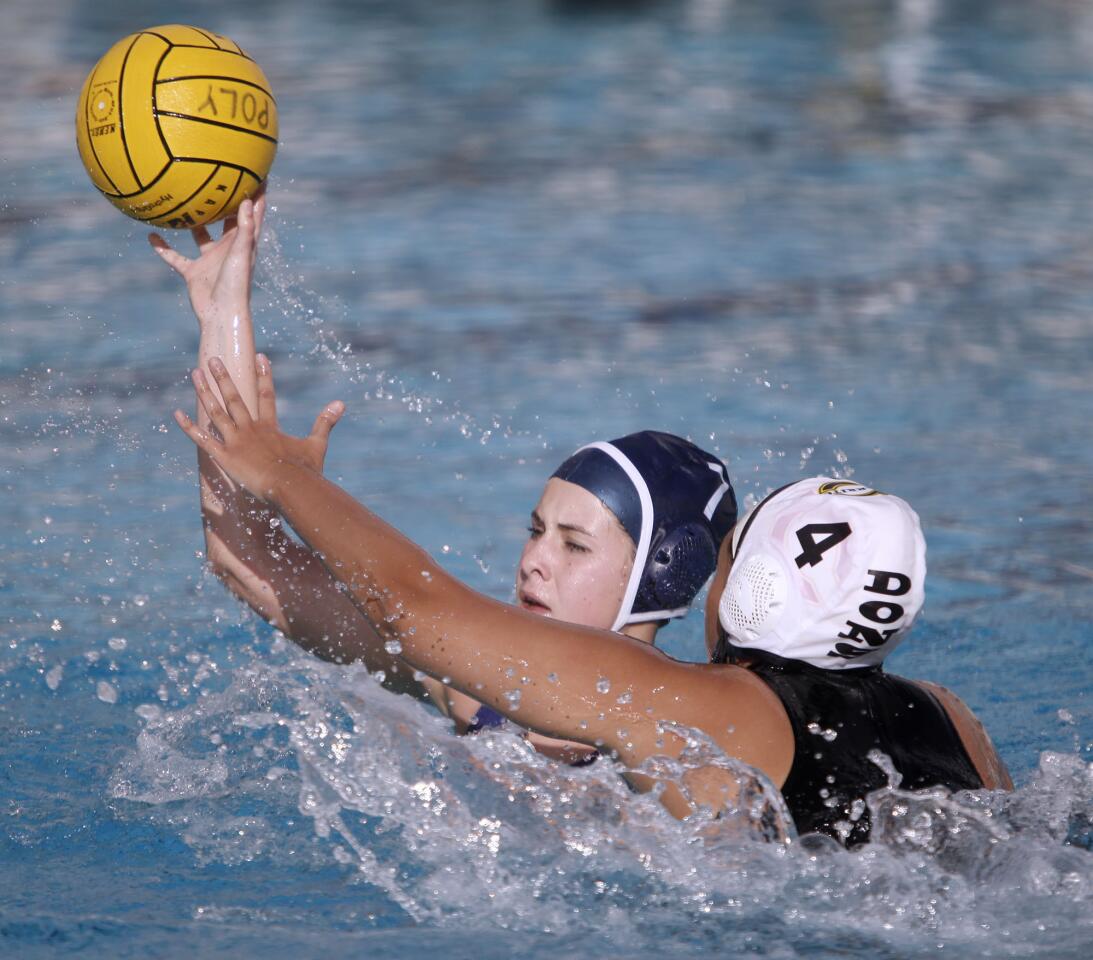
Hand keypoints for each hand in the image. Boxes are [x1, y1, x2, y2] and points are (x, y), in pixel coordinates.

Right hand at [149, 185, 266, 327]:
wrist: (221, 314)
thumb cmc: (236, 285)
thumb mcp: (241, 252)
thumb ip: (244, 228)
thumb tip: (248, 200)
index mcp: (242, 242)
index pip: (253, 212)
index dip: (257, 193)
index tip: (258, 171)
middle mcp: (227, 248)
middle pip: (227, 219)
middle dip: (225, 200)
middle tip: (218, 176)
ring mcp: (209, 260)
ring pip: (199, 235)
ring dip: (192, 222)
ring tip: (181, 200)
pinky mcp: (194, 272)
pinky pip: (175, 257)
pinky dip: (163, 248)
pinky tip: (150, 234)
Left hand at [175, 355, 343, 499]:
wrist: (292, 487)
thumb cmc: (305, 471)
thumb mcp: (317, 445)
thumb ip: (326, 422)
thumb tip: (341, 403)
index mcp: (270, 427)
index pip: (266, 395)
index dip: (263, 375)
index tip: (259, 356)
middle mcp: (251, 429)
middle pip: (235, 398)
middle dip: (223, 377)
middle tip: (214, 359)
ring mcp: (237, 442)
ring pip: (217, 412)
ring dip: (205, 392)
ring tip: (195, 373)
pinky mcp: (225, 457)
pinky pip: (203, 440)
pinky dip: (190, 427)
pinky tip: (176, 413)